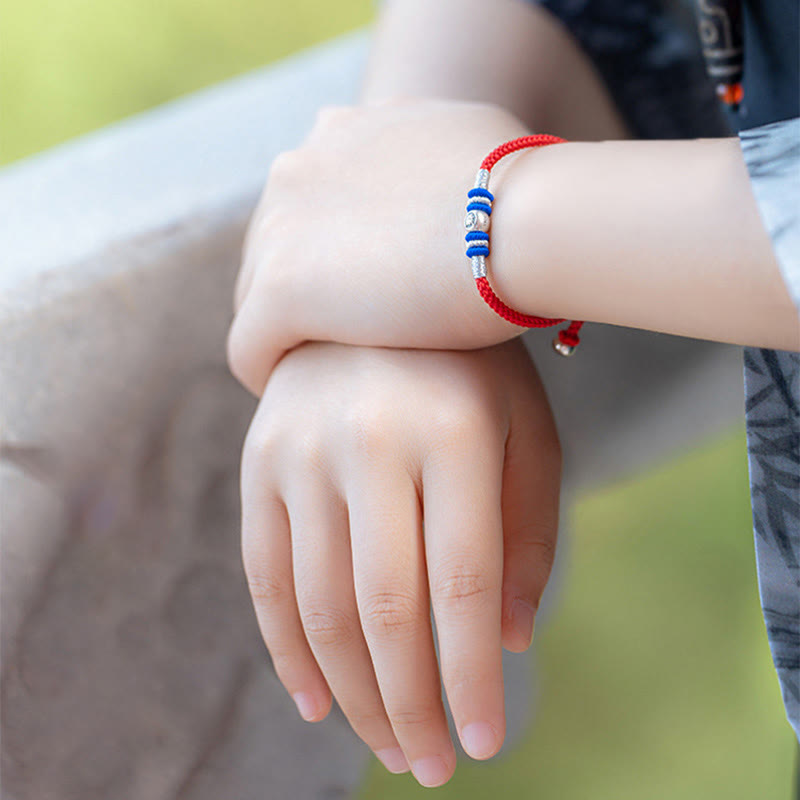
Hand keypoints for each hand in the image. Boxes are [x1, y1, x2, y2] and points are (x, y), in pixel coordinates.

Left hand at [227, 99, 530, 395]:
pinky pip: (247, 347)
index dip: (329, 254)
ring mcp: (281, 228)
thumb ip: (438, 164)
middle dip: (301, 294)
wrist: (523, 224)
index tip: (350, 295)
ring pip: (254, 297)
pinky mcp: (277, 291)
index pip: (311, 203)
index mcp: (343, 133)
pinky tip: (292, 402)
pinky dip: (266, 374)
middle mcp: (300, 168)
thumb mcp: (476, 150)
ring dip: (283, 336)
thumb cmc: (524, 196)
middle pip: (274, 248)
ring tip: (312, 377)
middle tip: (330, 344)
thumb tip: (457, 191)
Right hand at [240, 340, 559, 786]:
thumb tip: (510, 643)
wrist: (369, 296)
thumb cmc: (470, 370)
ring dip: (354, 695)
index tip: (486, 743)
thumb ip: (528, 532)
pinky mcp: (258, 464)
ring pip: (322, 606)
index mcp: (453, 432)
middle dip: (411, 704)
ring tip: (388, 747)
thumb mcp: (524, 431)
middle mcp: (369, 441)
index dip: (471, 677)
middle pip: (387, 608)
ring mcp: (301, 452)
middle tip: (434, 765)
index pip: (463, 585)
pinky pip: (266, 577)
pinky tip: (317, 703)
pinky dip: (289, 651)